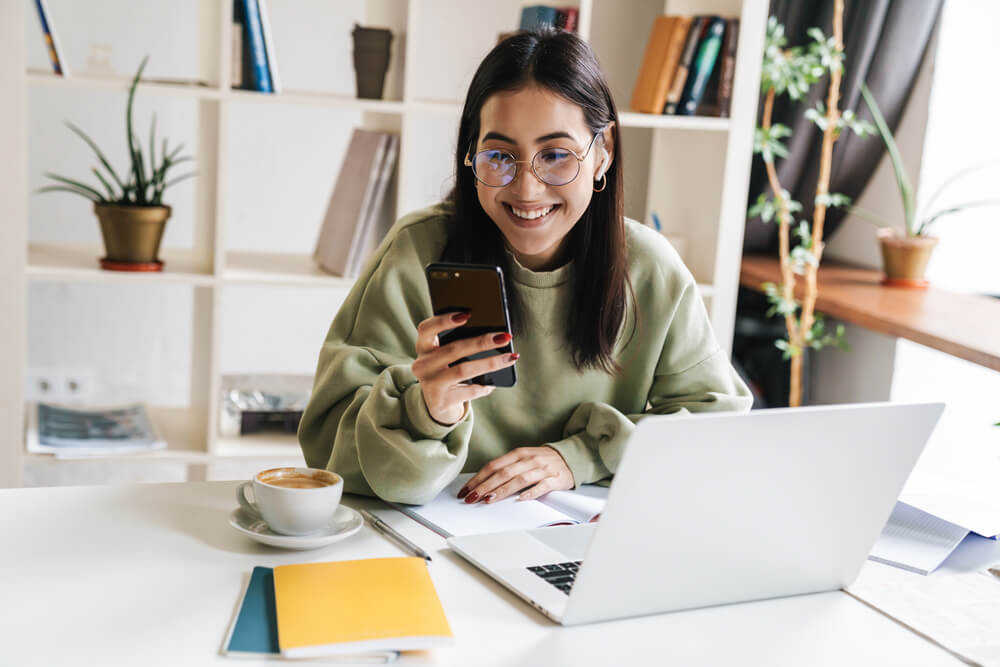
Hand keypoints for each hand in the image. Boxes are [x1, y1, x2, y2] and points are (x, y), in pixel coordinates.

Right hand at [411, 311, 518, 424]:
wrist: (439, 405)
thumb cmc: (448, 372)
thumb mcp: (446, 357)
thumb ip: (458, 344)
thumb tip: (493, 335)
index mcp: (423, 347)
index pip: (426, 329)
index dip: (444, 321)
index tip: (467, 314)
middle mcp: (422, 365)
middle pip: (454, 349)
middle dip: (482, 342)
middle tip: (504, 337)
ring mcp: (430, 384)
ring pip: (463, 370)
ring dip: (490, 363)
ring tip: (510, 357)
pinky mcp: (441, 401)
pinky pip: (468, 391)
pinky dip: (483, 387)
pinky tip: (493, 384)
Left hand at [457, 446, 573, 503]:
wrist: (570, 457)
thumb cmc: (542, 461)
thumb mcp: (522, 459)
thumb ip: (506, 468)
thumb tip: (482, 483)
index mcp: (518, 454)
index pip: (493, 466)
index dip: (478, 478)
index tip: (465, 490)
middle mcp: (528, 460)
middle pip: (503, 473)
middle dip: (484, 486)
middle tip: (471, 498)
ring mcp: (542, 469)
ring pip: (519, 479)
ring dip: (502, 490)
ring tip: (488, 499)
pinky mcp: (554, 479)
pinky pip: (541, 486)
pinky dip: (531, 492)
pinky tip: (521, 499)